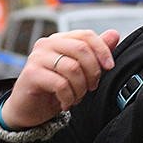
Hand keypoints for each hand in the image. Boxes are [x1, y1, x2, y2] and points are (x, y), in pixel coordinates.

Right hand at [0, 29, 120, 129]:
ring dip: (81, 88)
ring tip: (77, 97)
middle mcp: (47, 44)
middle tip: (91, 87)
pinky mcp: (31, 74)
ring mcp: (37, 57)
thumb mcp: (79, 70)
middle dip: (93, 72)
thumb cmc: (54, 88)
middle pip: (81, 49)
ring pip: (73, 68)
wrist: (28, 108)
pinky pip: (61, 84)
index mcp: (61, 39)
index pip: (86, 35)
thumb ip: (95, 52)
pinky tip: (66, 103)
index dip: (102, 50)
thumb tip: (114, 34)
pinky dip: (69, 97)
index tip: (109, 66)